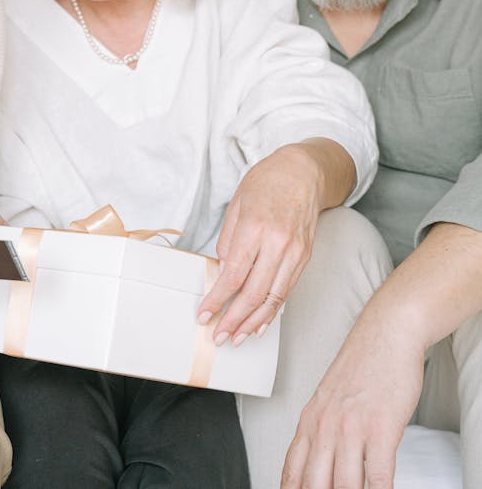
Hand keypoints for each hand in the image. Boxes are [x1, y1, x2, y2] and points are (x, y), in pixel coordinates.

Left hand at [198, 144, 322, 343]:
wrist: (305, 171)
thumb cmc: (268, 181)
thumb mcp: (237, 203)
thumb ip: (228, 239)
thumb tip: (222, 271)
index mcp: (255, 227)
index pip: (233, 275)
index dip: (217, 300)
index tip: (204, 315)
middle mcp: (278, 243)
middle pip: (253, 293)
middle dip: (233, 319)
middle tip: (218, 336)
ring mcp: (295, 252)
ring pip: (273, 298)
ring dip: (253, 322)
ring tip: (237, 337)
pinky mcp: (305, 257)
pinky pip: (286, 290)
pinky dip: (272, 310)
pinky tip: (260, 322)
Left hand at [280, 315, 423, 487]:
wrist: (387, 333)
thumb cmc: (363, 365)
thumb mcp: (330, 398)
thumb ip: (321, 431)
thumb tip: (319, 465)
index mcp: (310, 419)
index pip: (292, 472)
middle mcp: (325, 425)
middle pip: (314, 484)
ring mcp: (351, 427)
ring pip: (344, 486)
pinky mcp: (381, 428)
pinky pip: (379, 477)